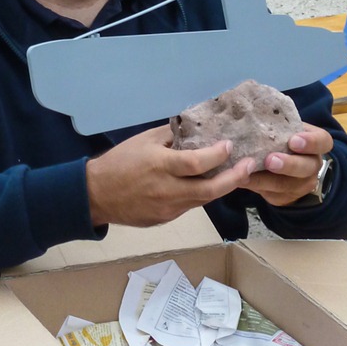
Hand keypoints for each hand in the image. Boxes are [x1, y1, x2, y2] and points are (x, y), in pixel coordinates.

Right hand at [86, 124, 256, 226]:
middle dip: (234, 178)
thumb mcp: (144, 141)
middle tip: (250, 165)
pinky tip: (208, 184)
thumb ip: (171, 135)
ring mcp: (168, 209)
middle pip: (210, 190)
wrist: (96, 195)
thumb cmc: (119, 162)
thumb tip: (196, 127)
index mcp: (160, 166)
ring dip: (221, 187)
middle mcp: (167, 190)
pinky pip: (189, 206)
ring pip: (203, 200)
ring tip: (236, 173)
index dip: (218, 155)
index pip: (198, 163)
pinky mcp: (166, 219)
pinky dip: (202, 195)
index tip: (229, 145)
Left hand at [243, 124, 333, 206]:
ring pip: (288, 185)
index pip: (322, 141)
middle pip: (307, 167)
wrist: (286, 166)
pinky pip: (272, 195)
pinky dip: (257, 188)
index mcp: (317, 143)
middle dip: (288, 164)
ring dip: (267, 180)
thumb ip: (275, 123)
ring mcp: (301, 184)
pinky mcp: (286, 197)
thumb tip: (247, 109)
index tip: (293, 140)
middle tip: (270, 160)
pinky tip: (242, 180)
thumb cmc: (283, 139)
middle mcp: (313, 164)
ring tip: (247, 174)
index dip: (310, 142)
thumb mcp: (285, 128)